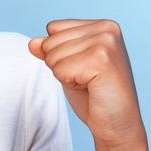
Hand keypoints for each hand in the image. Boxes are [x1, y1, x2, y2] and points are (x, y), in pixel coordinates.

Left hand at [27, 19, 146, 150]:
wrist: (117, 124)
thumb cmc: (94, 96)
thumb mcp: (67, 67)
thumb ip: (50, 51)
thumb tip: (32, 43)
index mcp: (102, 25)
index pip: (53, 28)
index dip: (59, 53)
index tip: (83, 68)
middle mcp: (107, 28)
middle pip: (50, 41)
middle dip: (60, 65)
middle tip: (86, 79)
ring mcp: (106, 43)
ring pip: (53, 56)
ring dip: (66, 76)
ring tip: (89, 83)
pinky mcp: (102, 60)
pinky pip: (60, 70)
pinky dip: (70, 84)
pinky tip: (91, 88)